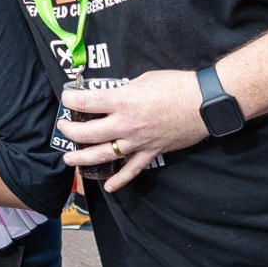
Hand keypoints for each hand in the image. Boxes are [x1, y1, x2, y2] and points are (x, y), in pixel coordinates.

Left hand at [59, 69, 209, 192]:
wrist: (205, 103)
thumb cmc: (177, 85)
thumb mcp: (143, 79)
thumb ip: (124, 90)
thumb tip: (114, 95)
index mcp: (122, 100)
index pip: (85, 102)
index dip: (70, 101)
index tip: (66, 99)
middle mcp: (126, 123)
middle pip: (87, 133)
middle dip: (69, 131)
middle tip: (62, 127)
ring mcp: (138, 141)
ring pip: (103, 154)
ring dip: (83, 158)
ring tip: (69, 159)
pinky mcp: (152, 151)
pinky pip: (132, 169)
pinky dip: (120, 180)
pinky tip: (108, 187)